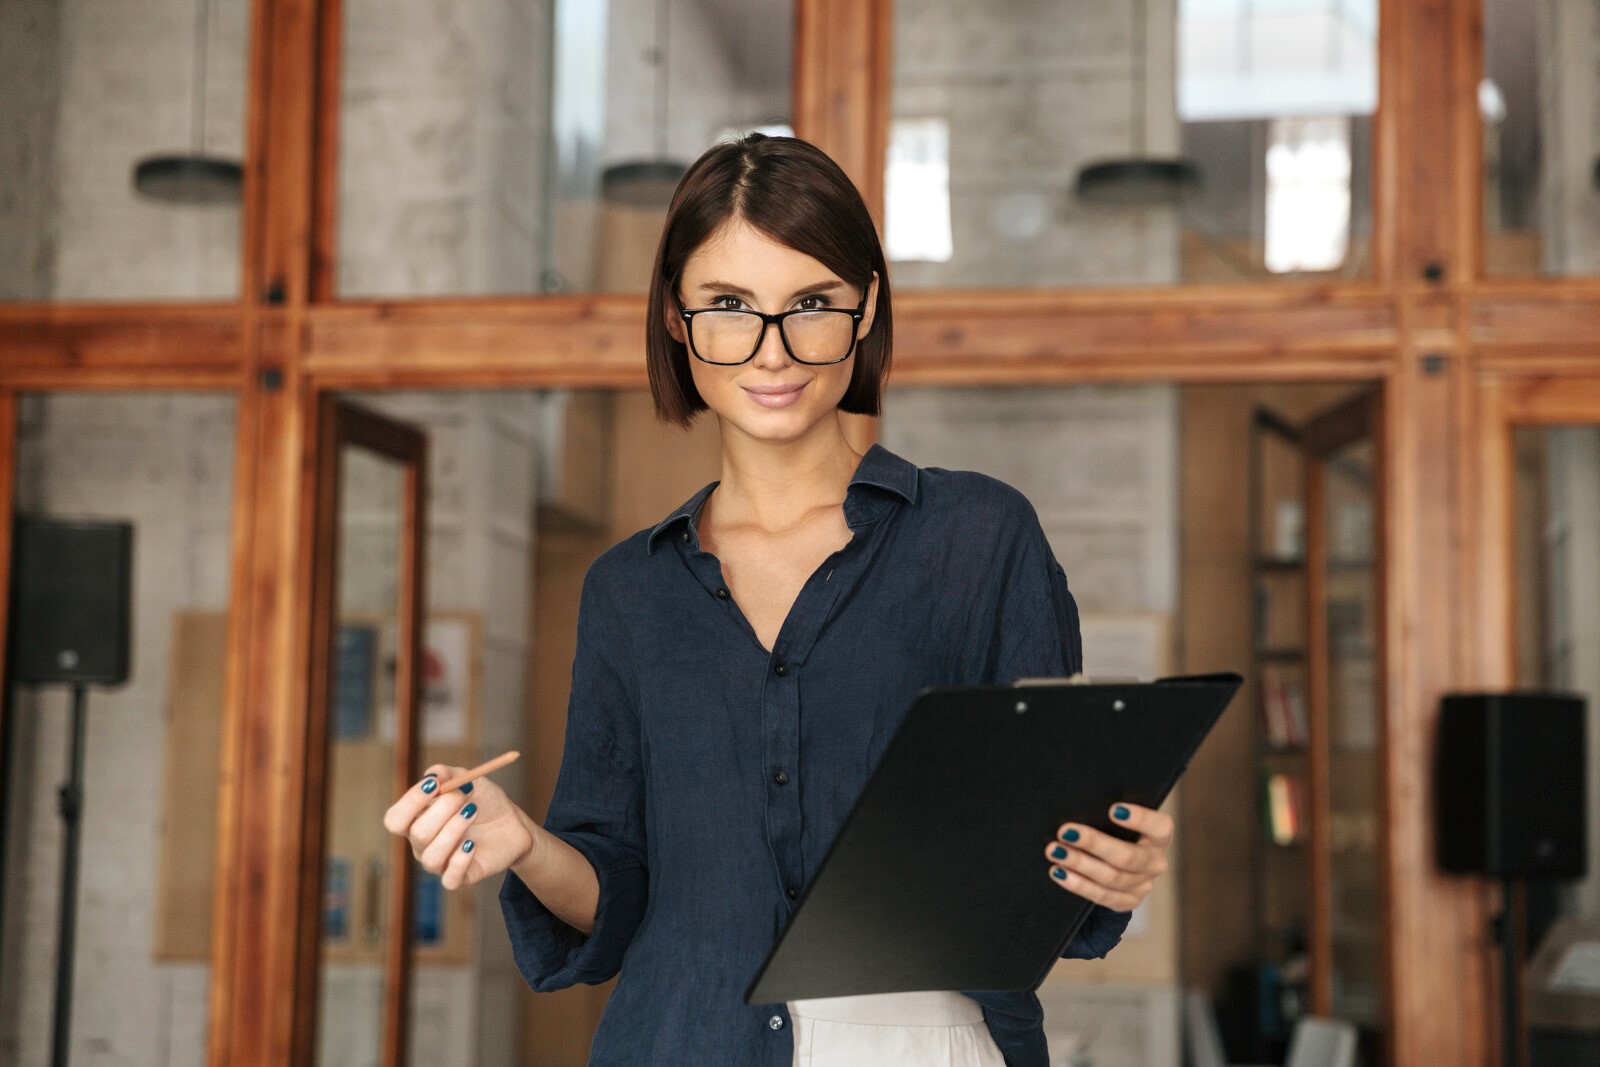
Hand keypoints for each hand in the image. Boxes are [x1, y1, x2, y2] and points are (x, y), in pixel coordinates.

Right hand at [383, 764, 536, 891]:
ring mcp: (440, 862)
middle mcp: (423, 844)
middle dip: (442, 810)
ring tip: (473, 812)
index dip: (411, 802)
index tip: (434, 784)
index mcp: (417, 820)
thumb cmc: (484, 801)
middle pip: (417, 834)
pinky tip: (473, 844)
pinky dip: (460, 859)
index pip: (395, 819)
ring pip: (431, 857)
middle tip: (465, 795)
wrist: (513, 823)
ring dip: (454, 830)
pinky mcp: (461, 877)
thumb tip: (430, 777)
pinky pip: (450, 878)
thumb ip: (446, 774)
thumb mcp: (468, 780)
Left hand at [1042, 803, 1172, 911]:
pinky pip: (1101, 896)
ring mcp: (1143, 885)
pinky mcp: (1128, 901)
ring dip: (1078, 863)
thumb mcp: (1119, 823)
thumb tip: (1078, 807)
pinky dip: (1077, 884)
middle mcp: (1155, 862)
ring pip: (1110, 877)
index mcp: (1159, 837)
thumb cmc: (1116, 831)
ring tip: (1054, 851)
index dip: (1140, 818)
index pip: (1160, 827)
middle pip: (1127, 856)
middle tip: (1065, 832)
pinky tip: (1059, 872)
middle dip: (1093, 843)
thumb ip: (1107, 817)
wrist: (1120, 865)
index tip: (1113, 809)